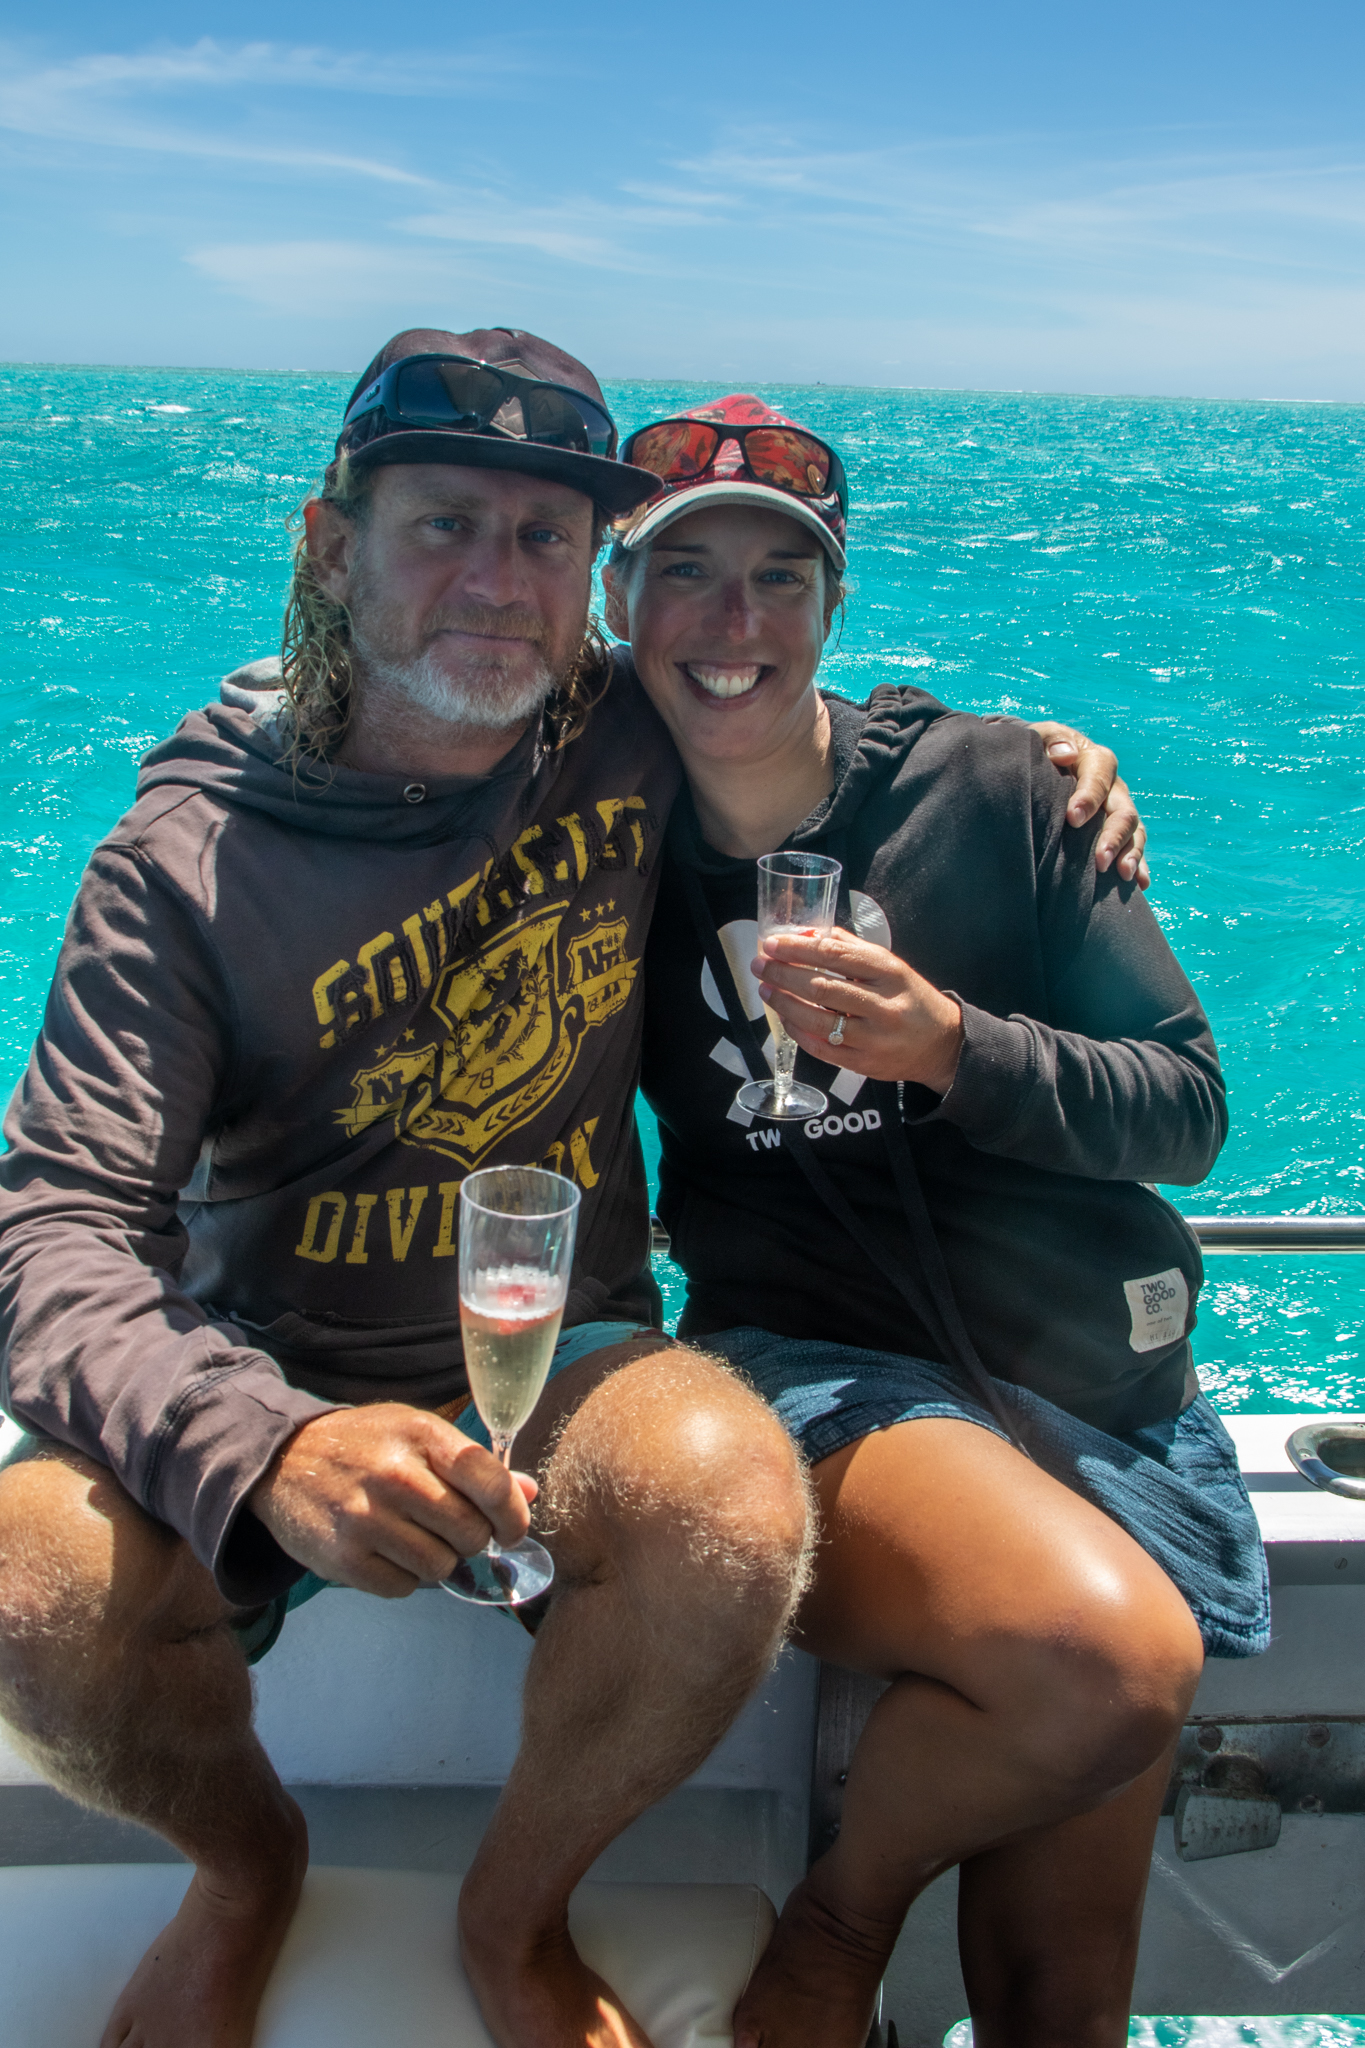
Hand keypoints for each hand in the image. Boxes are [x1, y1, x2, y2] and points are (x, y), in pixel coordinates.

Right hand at [249, 1404, 536, 1597]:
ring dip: (438, 1561)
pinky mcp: (343, 1558)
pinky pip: (403, 1588)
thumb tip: (529, 1492)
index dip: (513, 1514)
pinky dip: (403, 1578)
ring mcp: (366, 1519)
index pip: (491, 1484)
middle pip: (471, 1533)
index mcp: (422, 1436)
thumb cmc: (366, 1445)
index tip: (510, 1527)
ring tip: (417, 1538)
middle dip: (473, 1540)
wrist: (283, 1460)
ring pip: (441, 1567)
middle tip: (455, 1532)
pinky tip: (388, 1552)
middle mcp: (396, 1476)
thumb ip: (474, 1465)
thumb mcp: (418, 1434)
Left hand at [755, 927, 963, 1094]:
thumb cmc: (910, 999)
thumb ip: (850, 949)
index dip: (798, 948)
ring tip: (766, 990)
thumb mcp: (891, 966)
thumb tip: (808, 934)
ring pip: (818, 1020)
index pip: (835, 955)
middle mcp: (884, 1005)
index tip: (774, 943)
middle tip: (760, 965)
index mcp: (890, 973)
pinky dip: (798, 1031)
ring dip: (784, 1003)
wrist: (943, 1044)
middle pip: (822, 987)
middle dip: (783, 974)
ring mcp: (874, 1038)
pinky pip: (822, 1048)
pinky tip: (786, 1018)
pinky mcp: (865, 1063)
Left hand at [1029, 720, 1149, 887]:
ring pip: (1134, 832)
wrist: (1040, 767)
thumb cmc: (1036, 753)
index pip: (1099, 776)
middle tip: (1101, 861)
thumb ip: (1050, 739)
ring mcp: (1118, 811)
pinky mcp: (1117, 831)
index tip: (1073, 819)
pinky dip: (1139, 865)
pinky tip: (1140, 884)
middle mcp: (1114, 787)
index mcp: (1095, 760)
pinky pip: (1134, 848)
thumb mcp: (1038, 738)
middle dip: (1114, 837)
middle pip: (1123, 811)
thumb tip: (1065, 754)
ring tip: (1122, 875)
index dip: (1089, 797)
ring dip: (1131, 854)